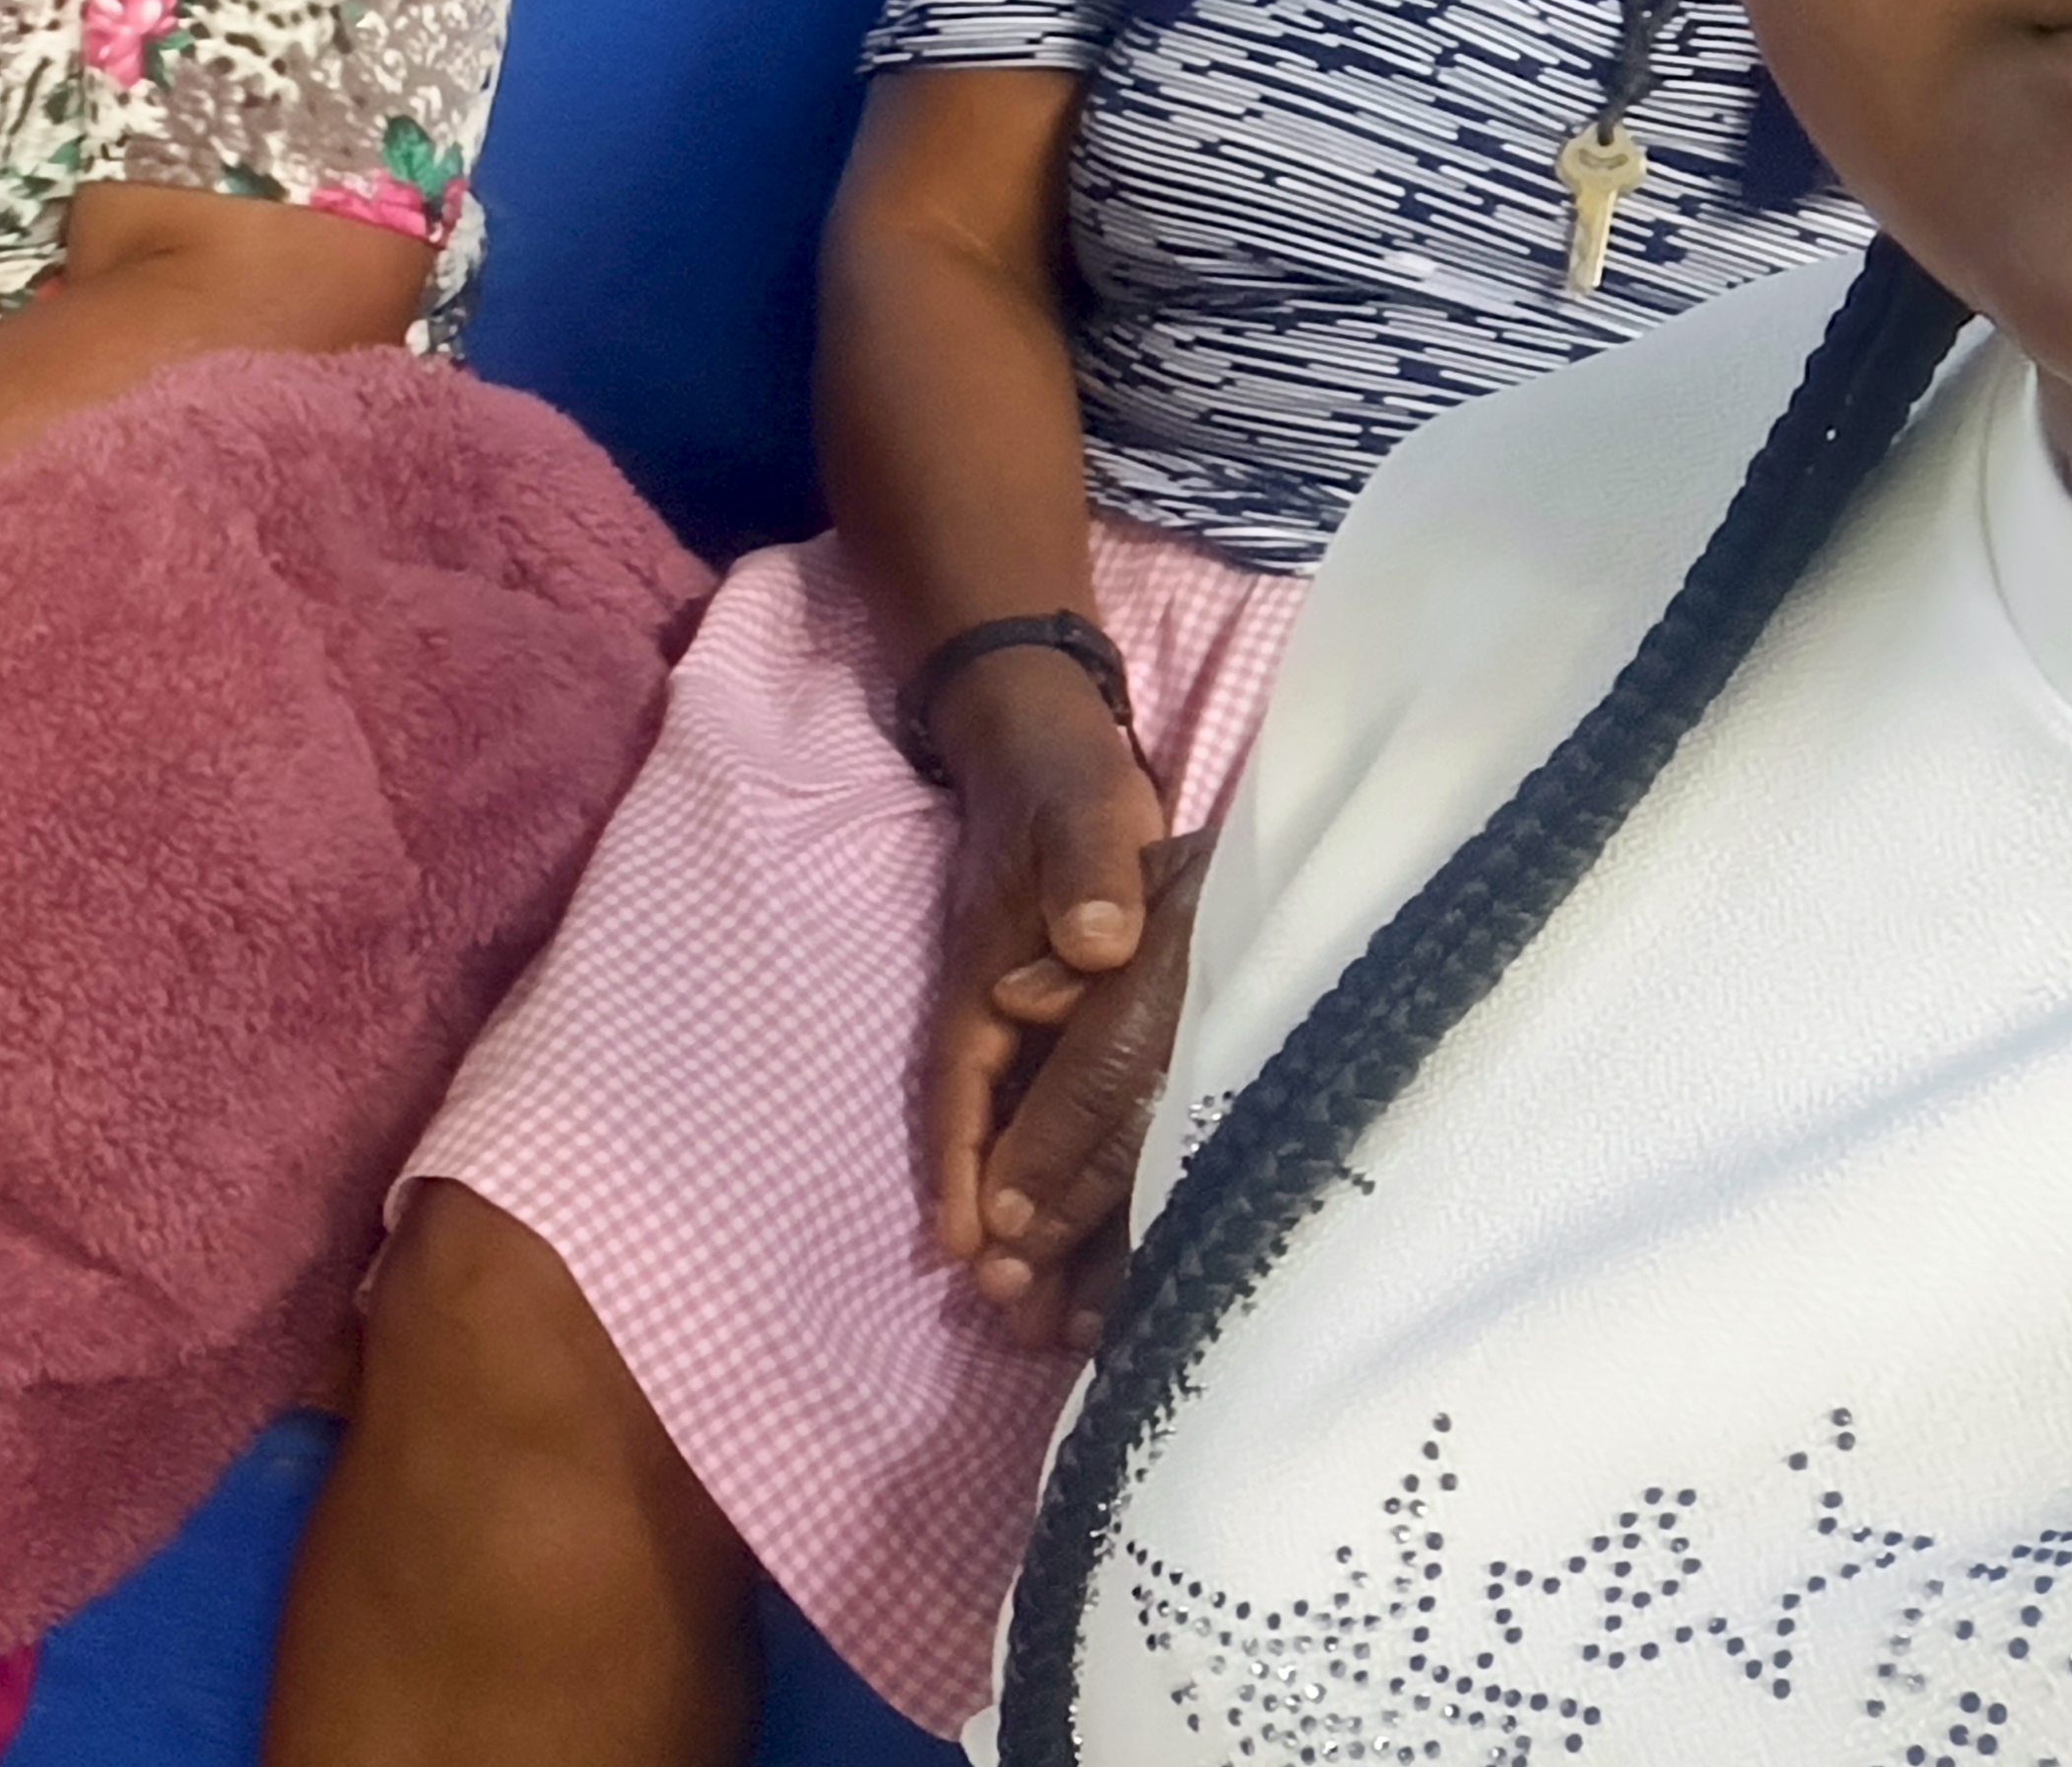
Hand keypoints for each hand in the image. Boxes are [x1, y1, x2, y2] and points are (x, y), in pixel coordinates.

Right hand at [916, 651, 1180, 1349]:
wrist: (1051, 746)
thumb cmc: (1062, 780)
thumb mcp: (1080, 811)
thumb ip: (1088, 873)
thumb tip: (1099, 944)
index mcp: (988, 982)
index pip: (966, 1088)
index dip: (964, 1167)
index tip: (965, 1248)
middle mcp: (1003, 1021)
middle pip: (993, 1140)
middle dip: (1002, 1231)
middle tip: (1022, 1324)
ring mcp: (1037, 1029)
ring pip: (1030, 1143)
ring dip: (1042, 1227)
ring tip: (1062, 1324)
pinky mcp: (1077, 1028)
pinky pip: (1071, 1120)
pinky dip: (1080, 1185)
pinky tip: (1107, 1251)